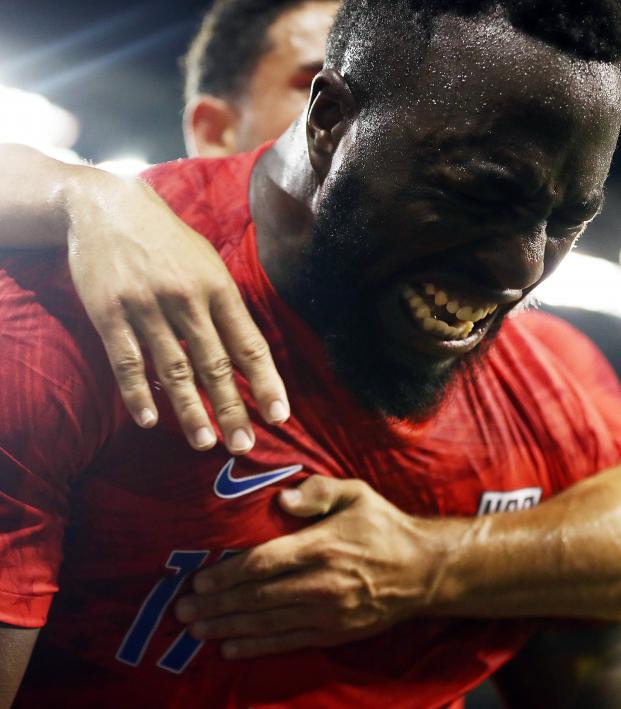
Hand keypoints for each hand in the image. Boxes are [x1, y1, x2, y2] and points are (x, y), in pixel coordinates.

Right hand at [63, 167, 288, 453]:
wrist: (106, 206)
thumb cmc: (166, 240)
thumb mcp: (206, 261)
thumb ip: (226, 304)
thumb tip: (247, 351)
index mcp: (218, 287)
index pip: (249, 344)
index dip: (266, 382)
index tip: (279, 416)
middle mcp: (187, 298)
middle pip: (216, 364)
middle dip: (233, 409)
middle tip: (243, 447)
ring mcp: (147, 307)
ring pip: (174, 369)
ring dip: (190, 411)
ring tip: (205, 444)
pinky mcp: (109, 313)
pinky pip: (128, 361)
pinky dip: (138, 393)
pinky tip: (149, 420)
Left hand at [175, 476, 456, 658]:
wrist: (423, 570)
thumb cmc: (383, 526)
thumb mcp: (357, 493)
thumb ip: (319, 491)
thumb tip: (283, 498)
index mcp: (322, 546)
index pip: (263, 562)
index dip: (228, 574)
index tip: (200, 578)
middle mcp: (321, 584)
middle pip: (258, 598)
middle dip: (217, 605)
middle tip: (183, 609)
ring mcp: (328, 613)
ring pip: (268, 624)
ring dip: (229, 627)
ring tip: (197, 629)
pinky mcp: (335, 632)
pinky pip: (288, 642)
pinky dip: (257, 647)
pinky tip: (231, 649)